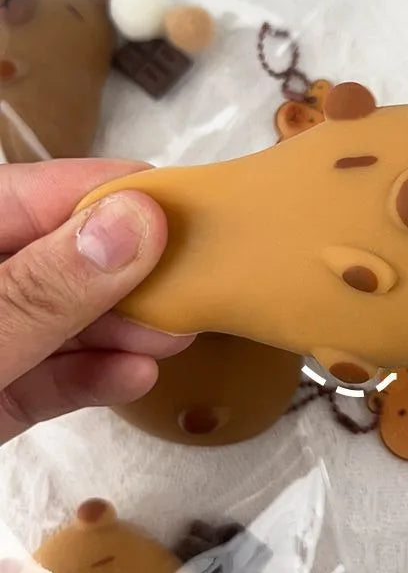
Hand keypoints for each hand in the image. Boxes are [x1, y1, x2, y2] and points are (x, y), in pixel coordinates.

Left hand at [0, 159, 193, 443]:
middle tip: (197, 289)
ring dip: (125, 329)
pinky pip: (53, 375)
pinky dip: (94, 377)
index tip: (194, 213)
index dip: (124, 198)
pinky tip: (134, 378)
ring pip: (69, 318)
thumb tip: (139, 220)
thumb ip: (46, 286)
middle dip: (136, 275)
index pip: (52, 195)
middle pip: (72, 257)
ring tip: (178, 337)